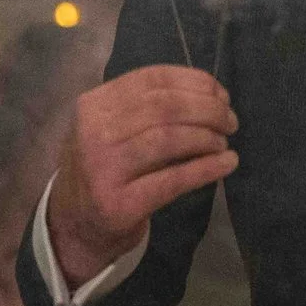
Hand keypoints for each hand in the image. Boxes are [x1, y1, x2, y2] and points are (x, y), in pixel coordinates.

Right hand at [48, 67, 238, 284]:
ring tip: (224, 143)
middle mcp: (93, 132)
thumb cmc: (105, 169)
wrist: (75, 226)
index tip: (221, 94)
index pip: (152, 80)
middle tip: (230, 121)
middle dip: (208, 110)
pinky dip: (207, 169)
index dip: (194, 83)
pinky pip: (174, 180)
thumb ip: (149, 109)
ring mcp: (103, 169)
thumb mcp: (112, 128)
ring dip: (208, 138)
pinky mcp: (119, 204)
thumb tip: (211, 94)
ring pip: (169, 139)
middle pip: (165, 107)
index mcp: (93, 105)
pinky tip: (227, 164)